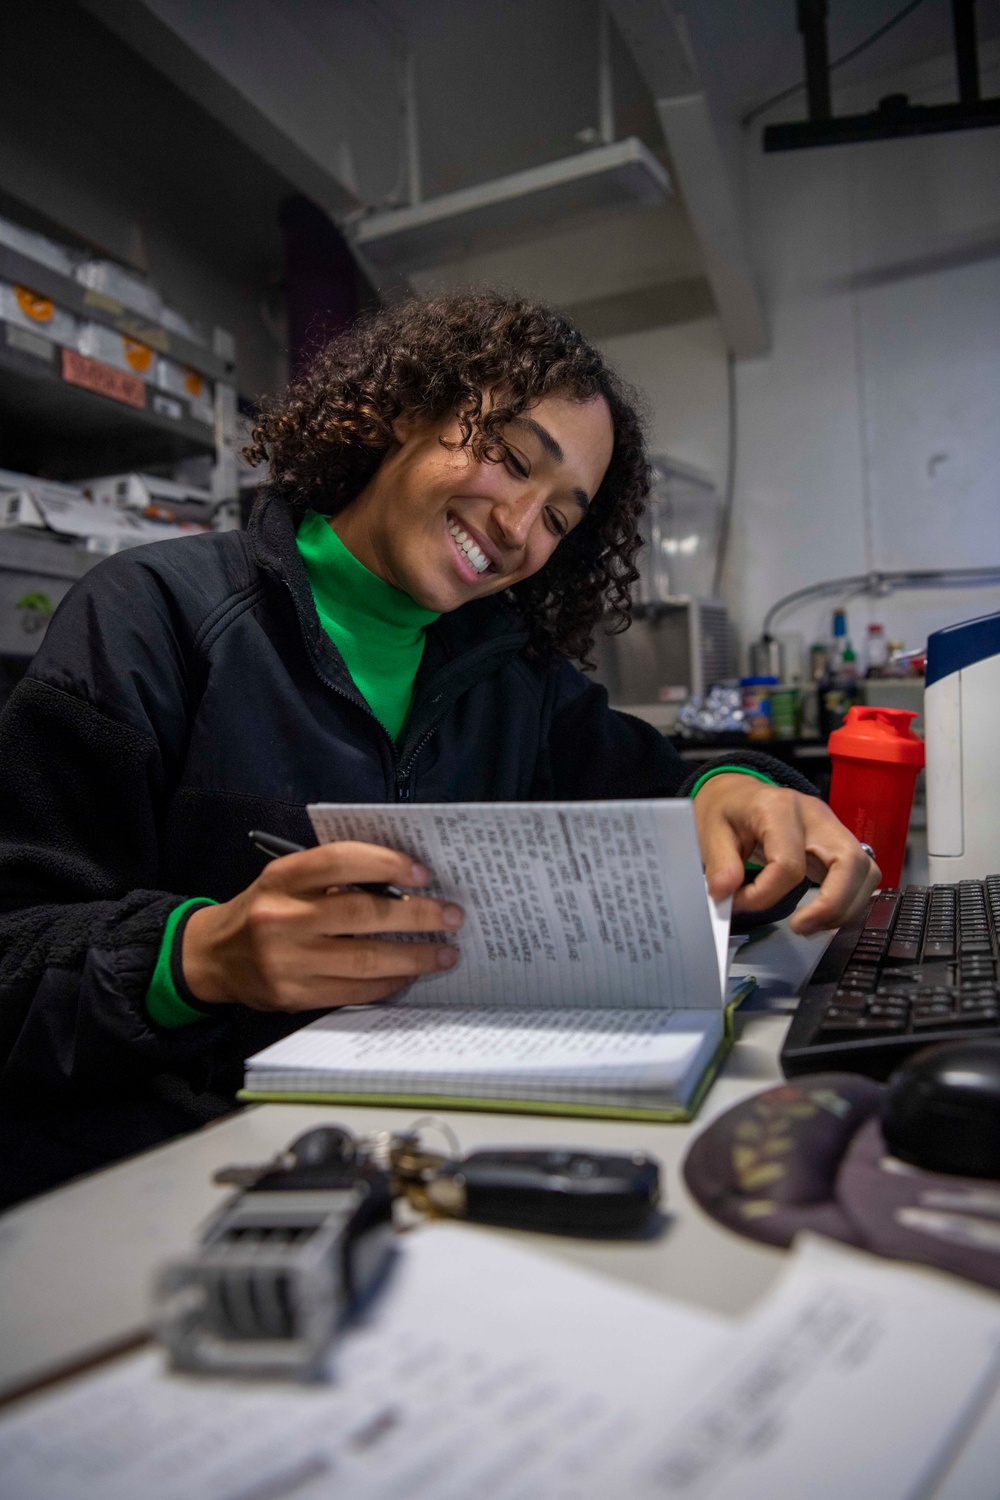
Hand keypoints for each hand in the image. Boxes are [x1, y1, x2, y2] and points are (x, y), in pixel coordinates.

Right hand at [182, 841, 463, 1012]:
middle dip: (416, 915)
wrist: (214, 956)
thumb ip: (332, 879)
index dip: (387, 864)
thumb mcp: (286, 880)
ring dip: (414, 957)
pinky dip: (388, 983)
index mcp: (283, 878)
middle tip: (452, 916)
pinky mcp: (294, 996)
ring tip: (445, 953)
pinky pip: (353, 990)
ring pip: (364, 959)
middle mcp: (282, 918)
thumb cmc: (264, 909)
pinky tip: (410, 975)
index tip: (424, 874)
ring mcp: (287, 961)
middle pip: (362, 914)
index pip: (341, 861)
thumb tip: (403, 884)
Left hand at [692, 775, 880, 934]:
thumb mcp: (709, 830)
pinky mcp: (838, 843)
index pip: (789, 864)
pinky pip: (860, 875)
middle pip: (849, 862)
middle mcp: (815, 816)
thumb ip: (720, 863)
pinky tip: (821, 914)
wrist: (739, 793)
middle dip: (831, 905)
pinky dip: (847, 900)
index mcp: (780, 808)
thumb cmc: (728, 809)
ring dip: (844, 906)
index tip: (739, 904)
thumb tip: (724, 894)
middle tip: (799, 928)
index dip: (764, 895)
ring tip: (810, 925)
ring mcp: (832, 828)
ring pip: (865, 871)